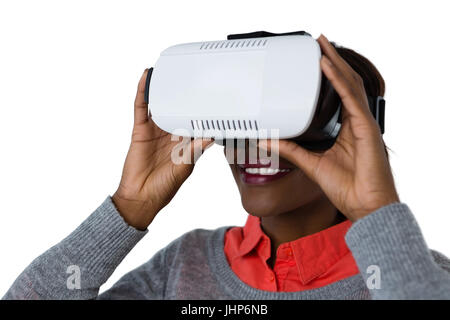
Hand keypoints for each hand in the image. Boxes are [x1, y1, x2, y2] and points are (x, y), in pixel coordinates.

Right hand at [113, 69, 212, 229]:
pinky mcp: (140, 130)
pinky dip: (143, 93)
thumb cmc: (164, 187)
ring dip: (163, 88)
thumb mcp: (185, 167)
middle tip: (192, 75)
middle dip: (184, 94)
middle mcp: (170, 134)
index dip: (202, 109)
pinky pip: (141, 108)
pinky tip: (147, 79)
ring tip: (169, 70)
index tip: (213, 96)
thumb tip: (211, 136)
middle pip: (178, 108)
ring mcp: (155, 130)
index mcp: (184, 142)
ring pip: (160, 104)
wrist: (141, 197)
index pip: (195, 121)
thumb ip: (195, 151)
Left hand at [260, 35, 398, 221]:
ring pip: (350, 84)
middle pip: (345, 83)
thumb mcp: (310, 163)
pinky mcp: (366, 127)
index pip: (337, 94)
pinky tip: (327, 67)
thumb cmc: (346, 187)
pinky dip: (339, 80)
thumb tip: (265, 141)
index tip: (315, 62)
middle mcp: (356, 121)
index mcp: (346, 128)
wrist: (364, 205)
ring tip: (322, 46)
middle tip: (318, 43)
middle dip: (331, 61)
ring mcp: (363, 122)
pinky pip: (351, 98)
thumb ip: (289, 150)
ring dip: (335, 63)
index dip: (328, 76)